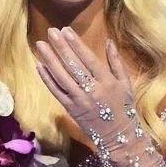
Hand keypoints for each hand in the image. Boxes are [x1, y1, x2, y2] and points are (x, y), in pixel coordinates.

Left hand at [33, 27, 136, 143]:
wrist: (119, 136)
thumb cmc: (124, 107)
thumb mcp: (126, 83)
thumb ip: (116, 62)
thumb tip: (109, 41)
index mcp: (107, 82)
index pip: (88, 59)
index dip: (76, 44)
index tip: (66, 30)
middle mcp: (92, 90)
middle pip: (73, 65)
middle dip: (61, 47)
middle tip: (51, 31)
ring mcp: (79, 100)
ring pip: (62, 77)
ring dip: (50, 60)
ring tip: (40, 45)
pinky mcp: (70, 109)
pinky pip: (56, 92)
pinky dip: (47, 79)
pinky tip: (39, 66)